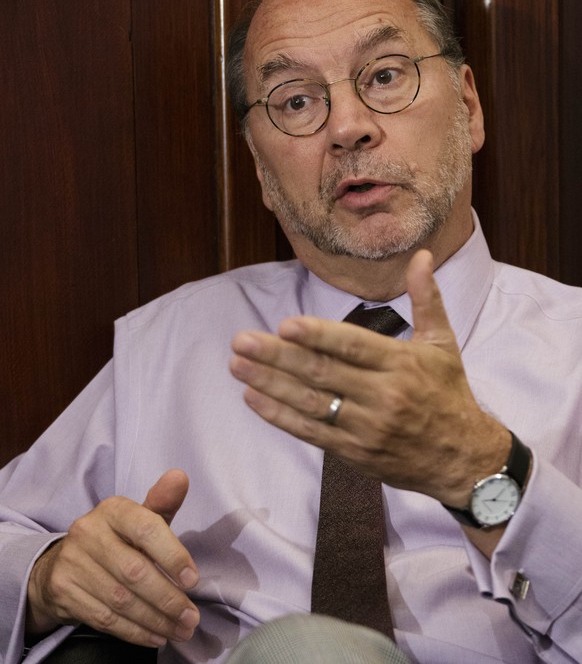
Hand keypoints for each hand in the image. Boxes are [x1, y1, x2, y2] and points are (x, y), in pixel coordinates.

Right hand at [26, 469, 198, 647]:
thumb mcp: (139, 517)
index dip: (172, 555)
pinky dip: (134, 631)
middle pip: (135, 571)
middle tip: (191, 617)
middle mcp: (89, 531)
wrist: (62, 562)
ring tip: (180, 629)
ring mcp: (73, 562)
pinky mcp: (63, 591)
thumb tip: (180, 477)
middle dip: (168, 599)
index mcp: (113, 509)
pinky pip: (104, 618)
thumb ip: (163, 502)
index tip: (192, 580)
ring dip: (155, 620)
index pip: (146, 529)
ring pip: (121, 599)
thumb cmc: (117, 538)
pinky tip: (155, 636)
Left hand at [230, 250, 510, 506]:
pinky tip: (254, 399)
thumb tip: (420, 254)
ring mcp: (366, 427)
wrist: (462, 459)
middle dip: (278, 357)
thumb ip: (426, 298)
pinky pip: (312, 432)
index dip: (318, 336)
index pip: (354, 346)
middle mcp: (383, 395)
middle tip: (241, 341)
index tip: (285, 325)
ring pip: (311, 403)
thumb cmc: (448, 393)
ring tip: (238, 366)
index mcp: (402, 363)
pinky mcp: (354, 453)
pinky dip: (281, 417)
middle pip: (323, 373)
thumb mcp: (443, 343)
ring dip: (270, 384)